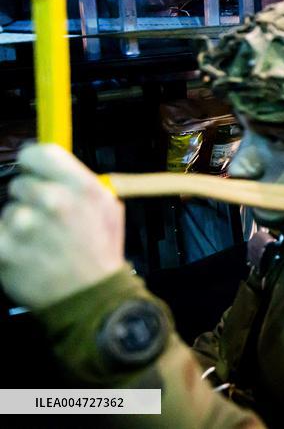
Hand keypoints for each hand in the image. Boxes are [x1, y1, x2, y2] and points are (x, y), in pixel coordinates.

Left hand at [0, 144, 125, 308]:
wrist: (90, 296)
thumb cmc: (99, 250)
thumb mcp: (107, 206)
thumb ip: (78, 182)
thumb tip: (46, 165)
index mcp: (82, 187)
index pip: (38, 152)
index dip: (33, 162)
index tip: (32, 172)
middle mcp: (54, 201)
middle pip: (20, 183)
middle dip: (29, 199)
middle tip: (45, 221)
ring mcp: (25, 225)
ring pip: (8, 210)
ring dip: (17, 224)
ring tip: (38, 243)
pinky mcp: (4, 248)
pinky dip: (6, 242)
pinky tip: (24, 253)